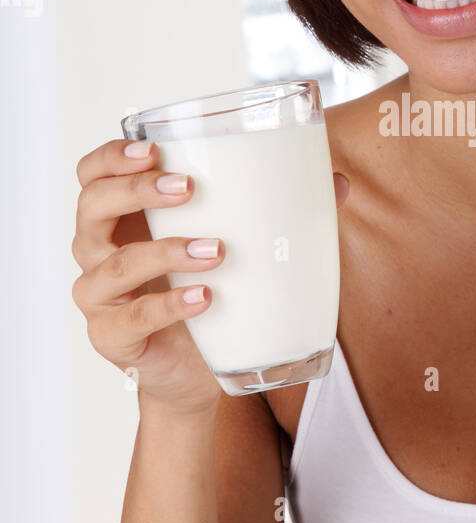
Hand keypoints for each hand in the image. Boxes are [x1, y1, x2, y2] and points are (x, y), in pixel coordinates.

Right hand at [72, 138, 348, 413]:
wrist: (196, 372)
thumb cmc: (209, 293)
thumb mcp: (233, 247)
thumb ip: (273, 211)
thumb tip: (337, 183)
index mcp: (122, 217)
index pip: (92, 174)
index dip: (113, 157)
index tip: (154, 150)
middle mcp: (98, 251)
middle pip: (91, 207)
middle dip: (135, 191)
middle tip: (186, 188)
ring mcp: (99, 297)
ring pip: (114, 264)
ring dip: (165, 251)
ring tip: (216, 250)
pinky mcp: (112, 338)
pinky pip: (132, 319)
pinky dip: (168, 306)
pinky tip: (204, 298)